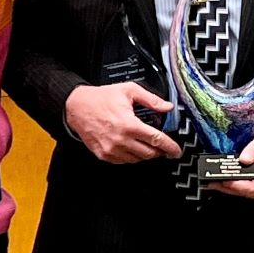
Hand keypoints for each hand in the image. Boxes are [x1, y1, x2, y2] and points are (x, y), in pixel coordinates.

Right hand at [63, 83, 182, 163]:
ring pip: (137, 159)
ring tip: (148, 146)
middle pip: (149, 153)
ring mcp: (111, 149)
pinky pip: (124, 161)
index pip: (157, 140)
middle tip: (164, 148)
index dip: (170, 147)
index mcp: (129, 125)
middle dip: (160, 151)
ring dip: (146, 154)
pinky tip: (133, 148)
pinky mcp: (103, 154)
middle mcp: (121, 140)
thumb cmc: (100, 98)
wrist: (77, 106)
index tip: (176, 151)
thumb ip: (151, 99)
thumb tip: (167, 107)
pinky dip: (132, 157)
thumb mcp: (129, 91)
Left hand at [209, 127, 253, 198]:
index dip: (239, 186)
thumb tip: (243, 159)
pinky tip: (226, 183)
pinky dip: (238, 187)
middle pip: (250, 192)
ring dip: (232, 188)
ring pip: (249, 193)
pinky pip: (250, 190)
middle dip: (231, 188)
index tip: (225, 182)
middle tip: (214, 182)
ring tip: (216, 182)